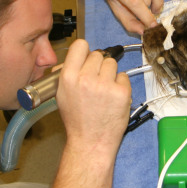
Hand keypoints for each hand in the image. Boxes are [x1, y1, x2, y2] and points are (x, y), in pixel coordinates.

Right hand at [55, 39, 130, 155]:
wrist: (91, 142)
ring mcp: (105, 85)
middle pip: (98, 55)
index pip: (80, 45)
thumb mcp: (62, 95)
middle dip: (99, 66)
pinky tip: (113, 98)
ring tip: (104, 92)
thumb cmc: (77, 121)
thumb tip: (72, 58)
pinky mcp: (121, 92)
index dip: (85, 51)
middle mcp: (86, 78)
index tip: (87, 58)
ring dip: (110, 75)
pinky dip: (121, 85)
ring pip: (112, 64)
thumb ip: (67, 73)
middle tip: (96, 83)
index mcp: (68, 77)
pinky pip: (124, 76)